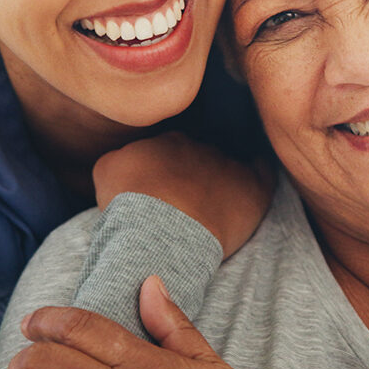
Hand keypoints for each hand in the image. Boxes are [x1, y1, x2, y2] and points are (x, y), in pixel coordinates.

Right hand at [92, 132, 273, 257]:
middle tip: (184, 204)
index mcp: (167, 141)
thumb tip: (126, 160)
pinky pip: (262, 172)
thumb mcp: (106, 170)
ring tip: (213, 205)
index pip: (169, 149)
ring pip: (228, 165)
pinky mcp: (252, 187)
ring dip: (222, 180)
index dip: (165, 171)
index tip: (160, 192)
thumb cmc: (130, 205)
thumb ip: (120, 157)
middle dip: (193, 175)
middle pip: (199, 157)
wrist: (161, 228)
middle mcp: (200, 146)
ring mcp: (228, 165)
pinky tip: (255, 182)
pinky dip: (259, 174)